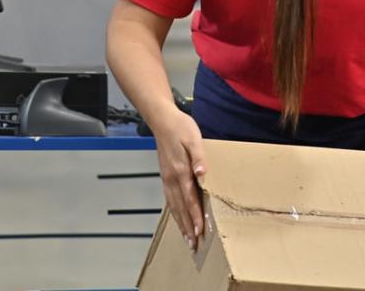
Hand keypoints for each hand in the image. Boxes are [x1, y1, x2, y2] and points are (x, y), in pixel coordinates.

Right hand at [151, 107, 207, 250]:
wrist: (161, 119)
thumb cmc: (180, 127)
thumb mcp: (193, 138)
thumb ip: (199, 157)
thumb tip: (202, 174)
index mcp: (180, 171)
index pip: (190, 199)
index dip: (195, 216)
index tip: (200, 232)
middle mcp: (172, 178)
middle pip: (181, 207)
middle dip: (188, 227)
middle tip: (193, 245)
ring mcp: (167, 177)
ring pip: (174, 205)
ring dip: (181, 223)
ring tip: (187, 238)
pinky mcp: (165, 175)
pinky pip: (170, 198)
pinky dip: (174, 212)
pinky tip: (178, 217)